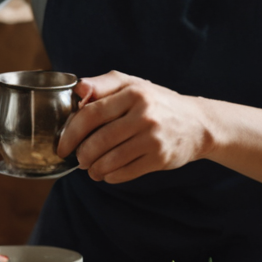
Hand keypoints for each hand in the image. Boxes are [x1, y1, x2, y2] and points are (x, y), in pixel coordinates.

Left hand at [56, 72, 219, 183]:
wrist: (198, 123)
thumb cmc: (158, 103)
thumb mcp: (133, 85)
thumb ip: (103, 84)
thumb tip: (78, 90)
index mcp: (133, 93)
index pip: (91, 113)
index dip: (71, 132)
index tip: (63, 145)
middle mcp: (144, 114)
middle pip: (99, 140)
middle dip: (82, 155)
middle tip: (78, 159)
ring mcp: (153, 138)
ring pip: (111, 160)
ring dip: (94, 169)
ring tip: (91, 170)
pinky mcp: (160, 158)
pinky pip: (126, 172)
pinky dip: (111, 176)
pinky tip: (108, 174)